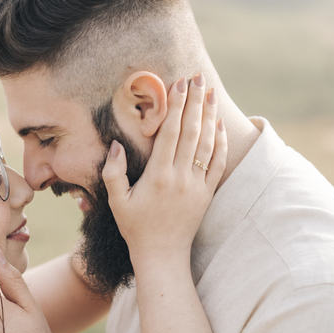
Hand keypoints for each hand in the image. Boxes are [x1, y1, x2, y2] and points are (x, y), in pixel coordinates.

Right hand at [104, 75, 226, 263]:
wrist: (162, 254)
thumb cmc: (134, 227)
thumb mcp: (116, 201)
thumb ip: (113, 172)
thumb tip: (115, 145)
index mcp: (157, 176)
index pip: (170, 133)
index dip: (176, 107)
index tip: (179, 85)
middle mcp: (180, 177)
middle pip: (191, 131)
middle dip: (194, 102)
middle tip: (197, 78)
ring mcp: (197, 185)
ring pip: (207, 143)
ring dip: (209, 115)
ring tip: (210, 93)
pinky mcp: (207, 193)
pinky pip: (218, 162)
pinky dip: (220, 141)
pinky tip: (218, 124)